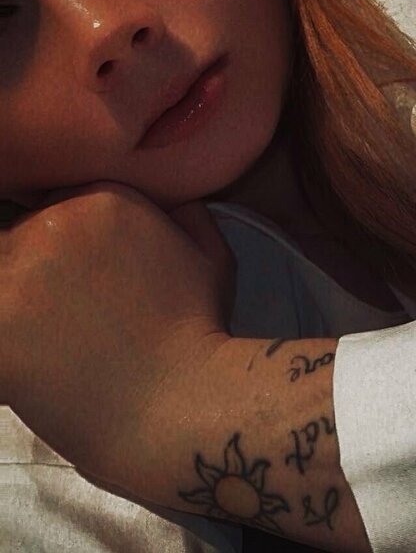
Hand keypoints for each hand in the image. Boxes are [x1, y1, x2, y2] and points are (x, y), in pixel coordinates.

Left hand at [0, 182, 236, 491]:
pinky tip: (25, 367)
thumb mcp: (212, 255)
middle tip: (59, 315)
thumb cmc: (197, 334)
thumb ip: (185, 216)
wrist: (178, 401)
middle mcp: (57, 222)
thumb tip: (171, 206)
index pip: (56, 204)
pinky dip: (5, 351)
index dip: (63, 245)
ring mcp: (19, 272)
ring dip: (14, 302)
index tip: (73, 279)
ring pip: (0, 275)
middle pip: (20, 235)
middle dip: (35, 271)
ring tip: (40, 338)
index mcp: (104, 198)